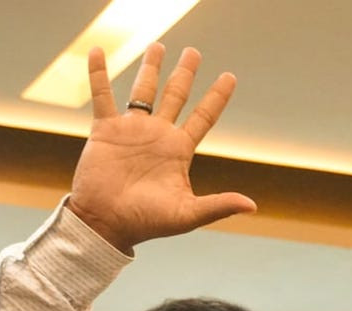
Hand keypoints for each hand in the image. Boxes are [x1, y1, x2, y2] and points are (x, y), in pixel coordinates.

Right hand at [68, 43, 256, 253]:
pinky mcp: (106, 130)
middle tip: (193, 52)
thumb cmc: (145, 223)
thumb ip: (218, 206)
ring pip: (144, 91)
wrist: (105, 224)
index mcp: (178, 151)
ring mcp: (132, 131)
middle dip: (185, 74)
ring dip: (150, 68)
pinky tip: (99, 52)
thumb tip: (252, 206)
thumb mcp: (186, 215)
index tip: (229, 77)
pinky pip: (103, 95)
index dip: (217, 97)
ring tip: (158, 45)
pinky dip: (99, 74)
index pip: (204, 116)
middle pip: (176, 96)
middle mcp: (158, 136)